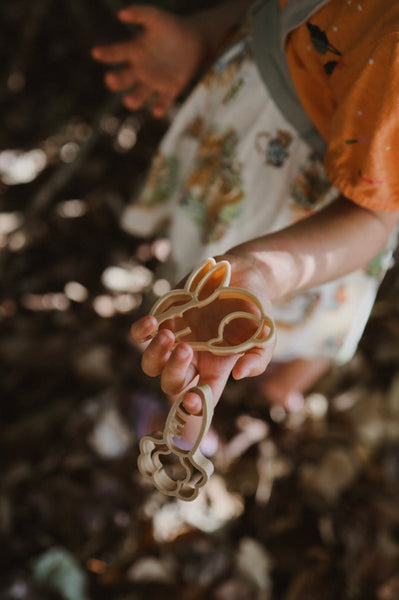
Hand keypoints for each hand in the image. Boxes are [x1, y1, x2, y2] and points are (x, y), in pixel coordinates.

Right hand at [91, 5, 206, 116]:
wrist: (195, 41)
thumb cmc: (171, 28)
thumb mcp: (156, 16)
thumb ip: (139, 13)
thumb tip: (121, 14)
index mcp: (134, 51)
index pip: (116, 53)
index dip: (106, 53)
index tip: (96, 52)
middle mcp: (140, 70)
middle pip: (123, 79)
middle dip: (116, 81)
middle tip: (110, 79)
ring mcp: (154, 82)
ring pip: (139, 95)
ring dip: (133, 100)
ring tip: (128, 101)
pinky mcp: (170, 90)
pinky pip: (162, 102)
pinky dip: (159, 108)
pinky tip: (156, 111)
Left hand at [130, 254, 275, 413]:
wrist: (243, 276)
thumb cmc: (255, 311)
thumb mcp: (265, 336)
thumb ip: (258, 359)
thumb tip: (239, 375)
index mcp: (215, 370)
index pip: (201, 397)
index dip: (193, 407)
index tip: (191, 401)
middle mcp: (191, 360)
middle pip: (171, 383)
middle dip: (174, 371)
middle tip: (187, 348)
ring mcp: (174, 341)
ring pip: (151, 364)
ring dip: (156, 354)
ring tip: (169, 334)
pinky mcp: (162, 320)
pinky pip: (140, 335)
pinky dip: (141, 332)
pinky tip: (153, 321)